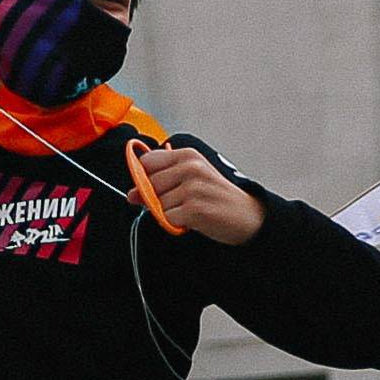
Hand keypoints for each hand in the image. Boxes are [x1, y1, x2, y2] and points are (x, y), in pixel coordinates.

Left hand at [133, 144, 266, 244]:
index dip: (145, 177)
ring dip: (169, 212)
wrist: (248, 216)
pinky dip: (176, 223)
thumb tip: (131, 194)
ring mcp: (193, 188)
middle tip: (182, 201)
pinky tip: (193, 219)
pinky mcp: (195, 209)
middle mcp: (190, 168)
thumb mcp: (190, 179)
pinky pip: (167, 218)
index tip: (158, 186)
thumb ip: (159, 181)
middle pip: (148, 185)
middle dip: (157, 198)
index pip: (146, 162)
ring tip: (191, 209)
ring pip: (156, 203)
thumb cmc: (215, 196)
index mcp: (187, 155)